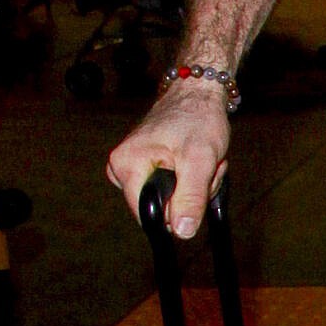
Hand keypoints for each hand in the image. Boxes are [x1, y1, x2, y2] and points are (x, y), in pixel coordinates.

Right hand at [105, 82, 230, 237]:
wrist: (198, 93)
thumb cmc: (197, 118)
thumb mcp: (200, 160)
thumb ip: (191, 197)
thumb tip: (182, 233)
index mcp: (125, 165)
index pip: (148, 214)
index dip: (177, 210)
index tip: (194, 184)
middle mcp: (121, 167)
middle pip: (161, 207)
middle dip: (190, 194)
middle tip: (203, 168)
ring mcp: (133, 167)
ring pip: (170, 200)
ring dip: (194, 186)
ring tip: (199, 159)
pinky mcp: (145, 167)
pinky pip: (171, 188)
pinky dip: (190, 179)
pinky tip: (195, 160)